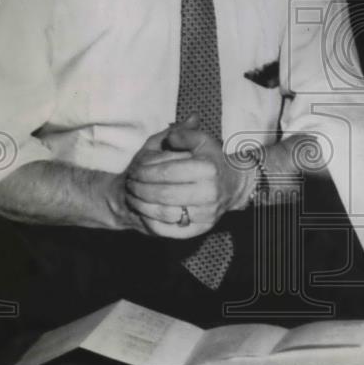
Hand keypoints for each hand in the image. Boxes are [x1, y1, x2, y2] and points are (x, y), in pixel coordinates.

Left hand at [123, 117, 250, 237]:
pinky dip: (152, 222)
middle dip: (140, 189)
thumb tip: (170, 136)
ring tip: (133, 197)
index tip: (133, 170)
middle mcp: (209, 192)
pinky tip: (144, 212)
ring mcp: (206, 213)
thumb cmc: (212, 161)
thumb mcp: (202, 141)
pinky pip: (170, 230)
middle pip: (163, 194)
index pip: (167, 172)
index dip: (145, 171)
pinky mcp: (201, 229)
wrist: (233, 185)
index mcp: (208, 169)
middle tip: (130, 184)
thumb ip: (184, 134)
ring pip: (164, 213)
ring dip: (142, 205)